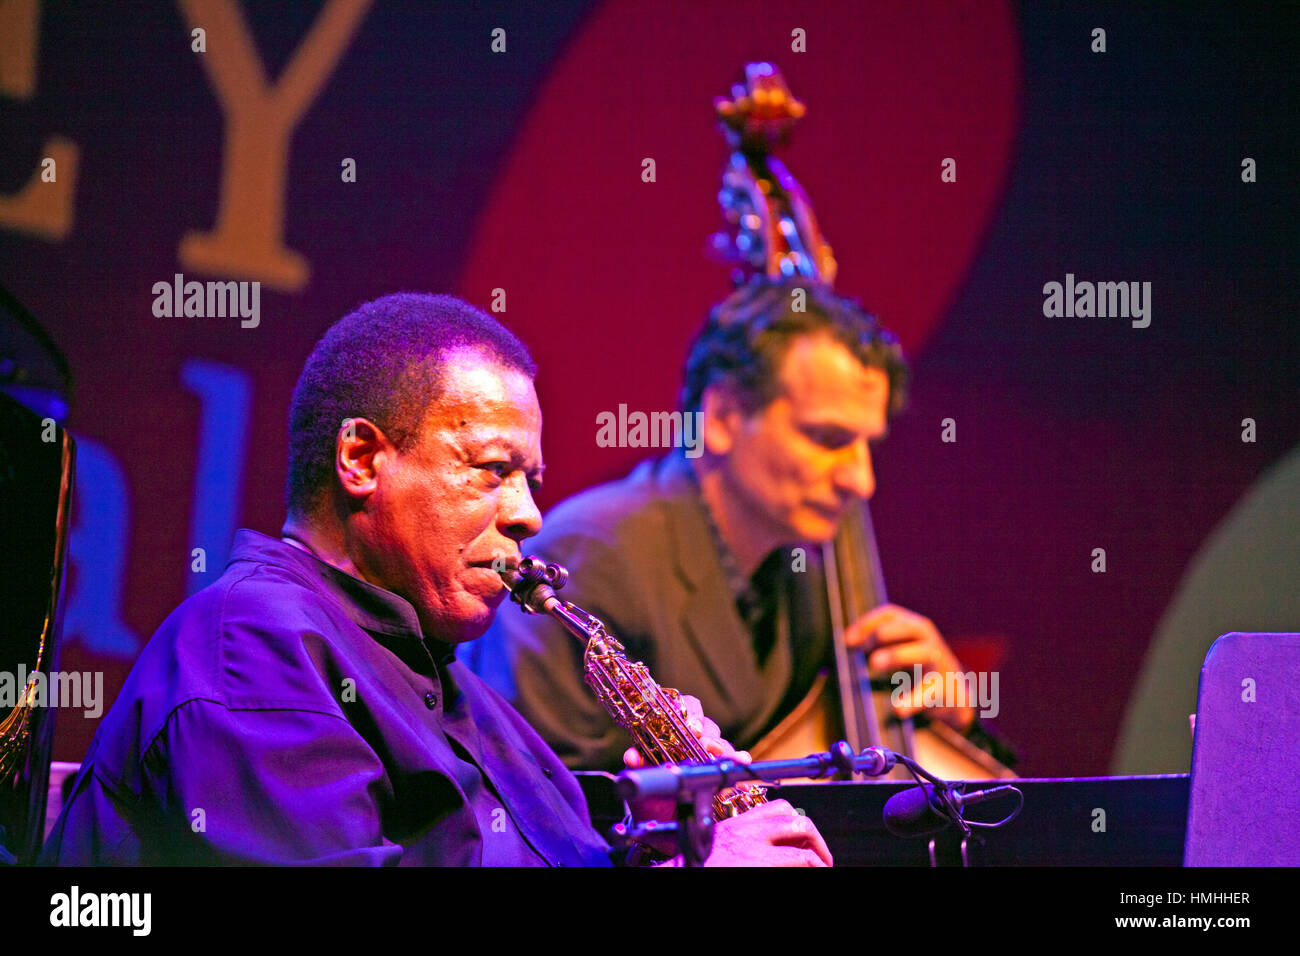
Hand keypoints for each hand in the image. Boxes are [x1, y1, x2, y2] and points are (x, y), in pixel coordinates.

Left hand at [622, 694, 748, 767]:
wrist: (661, 806)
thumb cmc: (652, 776)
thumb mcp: (643, 769)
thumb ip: (638, 761)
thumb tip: (631, 757)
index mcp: (673, 723)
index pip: (686, 705)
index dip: (691, 713)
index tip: (692, 728)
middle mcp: (694, 732)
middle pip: (707, 723)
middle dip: (708, 733)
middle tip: (706, 744)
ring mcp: (708, 748)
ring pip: (720, 741)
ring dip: (723, 748)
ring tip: (726, 757)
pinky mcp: (719, 765)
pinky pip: (731, 758)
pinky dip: (737, 759)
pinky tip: (743, 761)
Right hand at [656, 799, 832, 866]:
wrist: (678, 875)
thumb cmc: (696, 868)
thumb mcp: (718, 851)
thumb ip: (740, 845)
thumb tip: (767, 853)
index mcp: (733, 826)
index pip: (774, 809)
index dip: (794, 822)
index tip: (802, 842)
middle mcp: (745, 829)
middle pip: (792, 815)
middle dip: (813, 836)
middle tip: (821, 858)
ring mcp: (754, 844)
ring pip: (802, 828)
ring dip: (819, 850)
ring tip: (823, 867)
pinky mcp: (762, 862)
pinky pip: (801, 858)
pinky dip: (815, 866)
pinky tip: (816, 873)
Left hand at [845, 603, 974, 730]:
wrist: (954, 697)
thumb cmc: (918, 669)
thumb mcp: (900, 650)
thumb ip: (876, 645)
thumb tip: (844, 644)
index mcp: (914, 628)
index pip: (891, 614)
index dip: (867, 623)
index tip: (847, 640)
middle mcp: (928, 641)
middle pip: (909, 627)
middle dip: (884, 634)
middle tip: (862, 649)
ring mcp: (939, 663)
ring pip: (922, 653)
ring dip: (896, 655)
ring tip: (874, 664)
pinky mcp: (945, 689)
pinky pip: (930, 692)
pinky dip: (913, 700)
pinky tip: (897, 709)